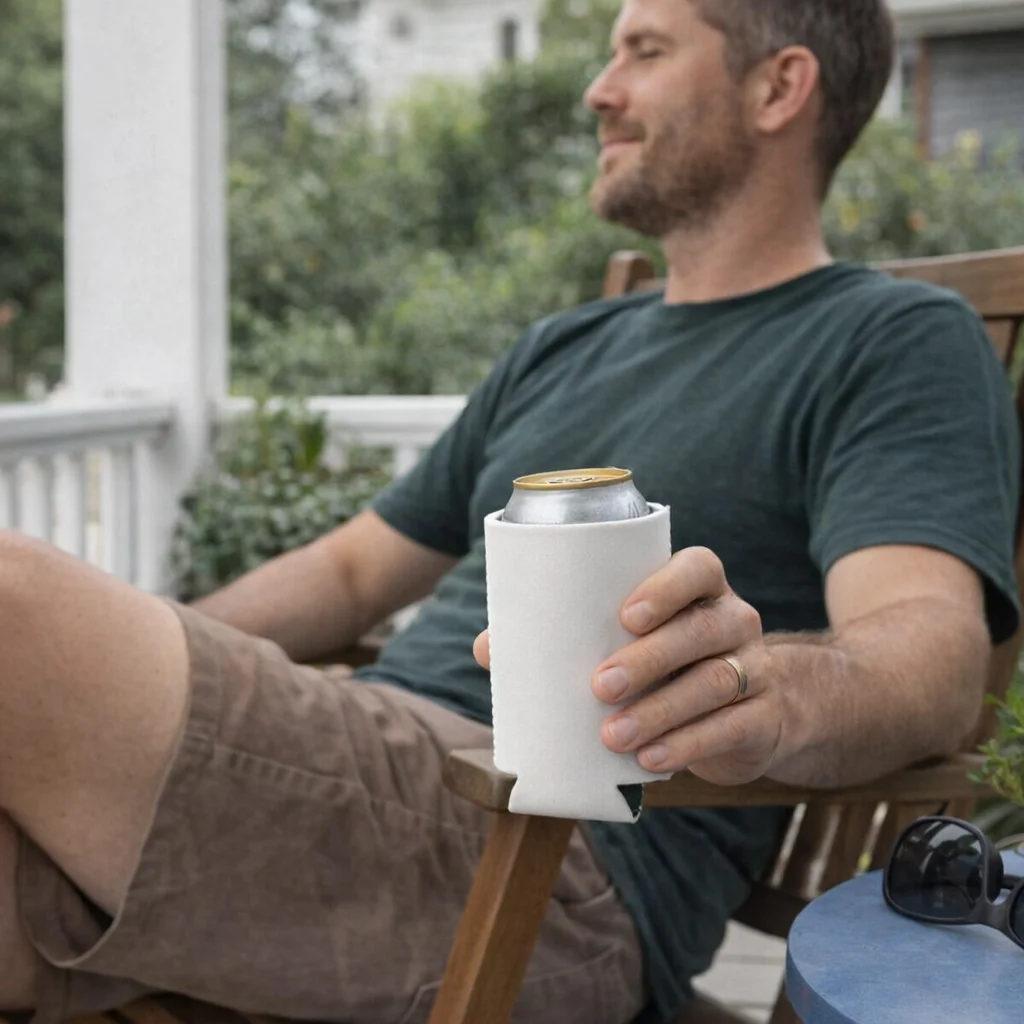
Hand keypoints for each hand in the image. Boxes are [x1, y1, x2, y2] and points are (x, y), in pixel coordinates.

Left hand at [474, 547, 782, 786]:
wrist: (755, 709)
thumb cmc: (669, 664)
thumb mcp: (632, 643)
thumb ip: (568, 638)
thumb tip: (488, 648)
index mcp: (702, 589)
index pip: (698, 568)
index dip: (665, 587)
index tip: (624, 616)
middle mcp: (735, 619)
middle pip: (702, 629)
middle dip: (650, 658)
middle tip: (599, 686)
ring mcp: (755, 668)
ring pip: (715, 682)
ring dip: (661, 710)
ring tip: (613, 735)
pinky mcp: (762, 718)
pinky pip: (731, 728)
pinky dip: (688, 746)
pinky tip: (650, 761)